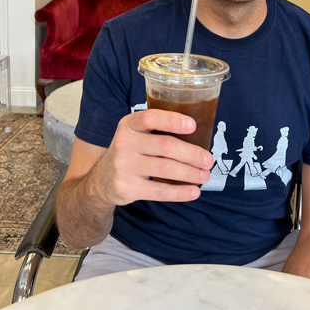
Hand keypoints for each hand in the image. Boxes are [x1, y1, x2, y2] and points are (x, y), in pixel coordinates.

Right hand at [94, 108, 213, 206]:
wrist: (101, 181)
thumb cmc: (129, 152)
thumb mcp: (135, 134)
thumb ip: (157, 130)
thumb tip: (199, 132)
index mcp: (129, 124)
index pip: (150, 118)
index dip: (172, 120)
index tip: (193, 125)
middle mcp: (124, 142)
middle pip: (165, 146)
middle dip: (192, 154)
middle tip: (208, 160)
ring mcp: (123, 166)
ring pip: (166, 168)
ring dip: (190, 173)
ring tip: (205, 176)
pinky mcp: (127, 187)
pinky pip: (160, 191)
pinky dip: (180, 192)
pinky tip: (193, 191)